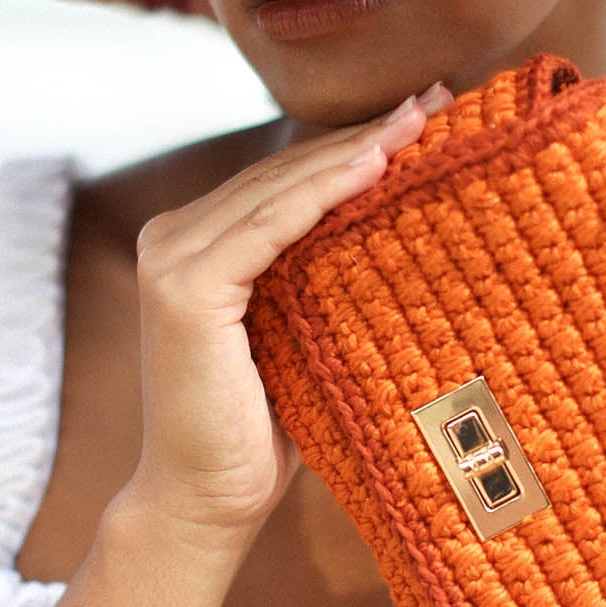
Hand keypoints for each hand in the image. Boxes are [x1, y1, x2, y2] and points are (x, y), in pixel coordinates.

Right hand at [124, 83, 452, 544]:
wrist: (206, 504)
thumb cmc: (263, 423)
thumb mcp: (297, 324)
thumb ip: (316, 266)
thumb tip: (394, 211)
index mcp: (197, 237)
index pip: (286, 177)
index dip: (354, 142)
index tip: (420, 114)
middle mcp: (175, 233)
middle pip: (286, 172)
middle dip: (364, 135)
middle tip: (432, 102)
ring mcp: (173, 255)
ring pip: (282, 188)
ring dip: (355, 150)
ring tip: (418, 121)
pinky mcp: (186, 285)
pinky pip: (270, 224)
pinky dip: (324, 192)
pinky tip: (374, 165)